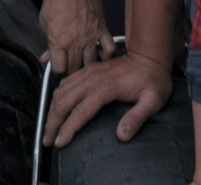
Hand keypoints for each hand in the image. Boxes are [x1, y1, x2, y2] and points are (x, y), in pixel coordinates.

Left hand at [39, 0, 111, 76]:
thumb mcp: (44, 20)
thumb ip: (47, 42)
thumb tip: (46, 57)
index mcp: (59, 40)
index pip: (60, 68)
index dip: (57, 69)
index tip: (58, 65)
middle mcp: (76, 42)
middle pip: (75, 69)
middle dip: (71, 69)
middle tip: (69, 65)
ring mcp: (92, 36)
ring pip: (92, 63)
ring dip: (86, 65)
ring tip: (83, 62)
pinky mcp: (103, 29)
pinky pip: (109, 49)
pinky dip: (106, 55)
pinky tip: (100, 53)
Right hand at [44, 50, 172, 146]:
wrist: (149, 57)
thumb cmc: (153, 80)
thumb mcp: (153, 101)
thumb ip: (137, 118)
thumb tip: (122, 135)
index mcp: (105, 89)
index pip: (80, 112)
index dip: (68, 129)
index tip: (59, 143)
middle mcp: (92, 79)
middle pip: (64, 101)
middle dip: (52, 122)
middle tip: (47, 139)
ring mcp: (88, 73)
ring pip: (61, 91)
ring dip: (52, 110)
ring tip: (48, 127)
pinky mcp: (87, 70)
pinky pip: (65, 82)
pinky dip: (56, 96)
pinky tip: (55, 106)